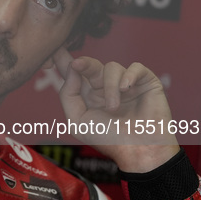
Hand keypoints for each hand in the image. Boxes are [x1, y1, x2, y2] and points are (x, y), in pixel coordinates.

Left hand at [52, 47, 179, 172]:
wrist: (139, 151)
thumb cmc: (108, 139)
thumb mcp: (77, 121)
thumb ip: (68, 95)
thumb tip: (72, 69)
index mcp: (87, 94)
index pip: (74, 72)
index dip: (63, 59)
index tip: (54, 48)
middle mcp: (104, 86)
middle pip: (90, 64)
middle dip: (83, 63)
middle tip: (77, 64)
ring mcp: (125, 83)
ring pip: (111, 67)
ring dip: (109, 86)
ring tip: (113, 107)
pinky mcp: (146, 82)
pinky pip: (136, 67)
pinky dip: (129, 75)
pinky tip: (126, 89)